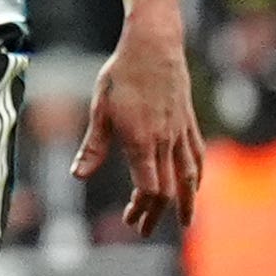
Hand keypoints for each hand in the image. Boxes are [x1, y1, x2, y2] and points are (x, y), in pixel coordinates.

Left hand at [76, 27, 202, 234]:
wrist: (154, 46)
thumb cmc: (121, 76)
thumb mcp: (100, 109)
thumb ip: (93, 146)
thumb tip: (78, 175)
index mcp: (142, 141)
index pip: (149, 188)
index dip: (141, 209)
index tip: (129, 220)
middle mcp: (166, 141)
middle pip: (169, 189)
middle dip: (156, 213)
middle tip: (143, 229)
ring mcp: (181, 132)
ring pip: (189, 176)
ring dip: (187, 202)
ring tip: (183, 222)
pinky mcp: (189, 122)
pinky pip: (197, 156)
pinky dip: (197, 176)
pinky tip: (195, 185)